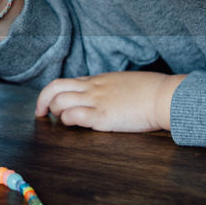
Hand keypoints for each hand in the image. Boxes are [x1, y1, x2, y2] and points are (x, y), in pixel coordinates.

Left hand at [35, 71, 184, 131]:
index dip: (53, 93)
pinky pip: (74, 115)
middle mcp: (93, 87)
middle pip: (55, 87)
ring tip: (62, 121)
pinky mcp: (102, 117)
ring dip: (56, 112)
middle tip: (41, 114)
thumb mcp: (124, 83)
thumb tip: (105, 96)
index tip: (48, 104)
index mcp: (98, 79)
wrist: (164, 96)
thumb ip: (109, 88)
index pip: (67, 81)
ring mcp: (97, 101)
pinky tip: (74, 125)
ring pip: (60, 101)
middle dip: (42, 101)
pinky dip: (67, 120)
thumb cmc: (151, 91)